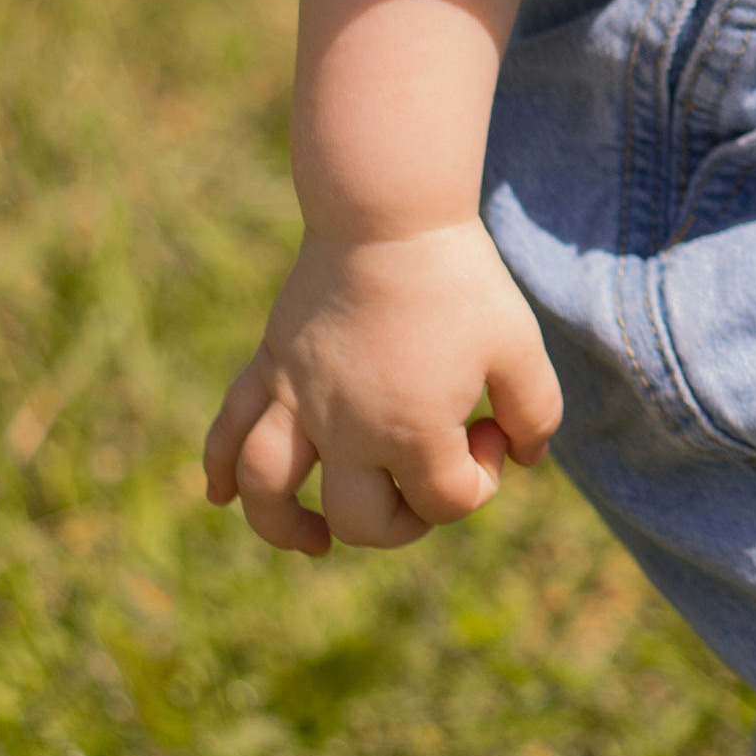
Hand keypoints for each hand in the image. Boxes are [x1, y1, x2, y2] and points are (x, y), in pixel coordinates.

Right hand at [203, 218, 562, 555]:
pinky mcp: (272, 366)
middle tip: (428, 479)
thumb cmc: (459, 281)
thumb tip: (525, 457)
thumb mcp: (521, 347)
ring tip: (315, 540)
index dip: (484, 477)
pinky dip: (218, 465)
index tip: (491, 426)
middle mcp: (346, 430)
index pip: (449, 502)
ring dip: (285, 526)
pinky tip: (220, 494)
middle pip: (361, 522)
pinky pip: (229, 426)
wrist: (388, 215)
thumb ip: (536, 413)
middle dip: (404, 523)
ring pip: (268, 488)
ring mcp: (300, 400)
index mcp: (412, 431)